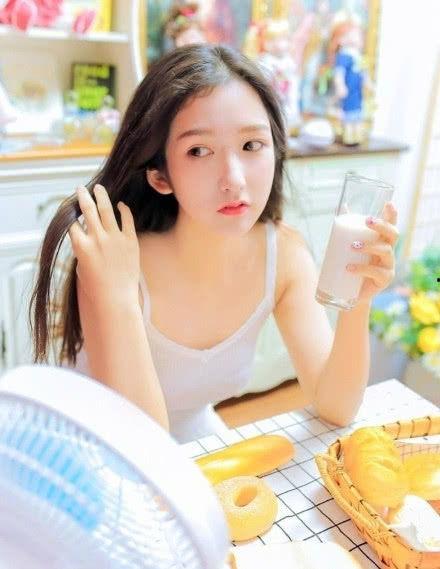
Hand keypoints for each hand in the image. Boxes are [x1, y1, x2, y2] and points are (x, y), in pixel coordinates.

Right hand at [68, 184, 139, 305]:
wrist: (116, 299)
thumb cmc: (96, 288)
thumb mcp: (81, 267)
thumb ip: (83, 249)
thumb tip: (85, 236)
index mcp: (81, 246)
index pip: (72, 222)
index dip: (70, 214)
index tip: (71, 208)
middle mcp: (97, 239)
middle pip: (88, 210)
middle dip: (83, 196)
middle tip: (80, 188)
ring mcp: (115, 239)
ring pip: (107, 209)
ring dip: (101, 196)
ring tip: (99, 188)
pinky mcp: (131, 241)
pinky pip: (127, 220)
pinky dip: (123, 210)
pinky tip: (121, 205)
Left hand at [347, 202, 398, 302]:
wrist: (349, 294)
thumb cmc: (352, 266)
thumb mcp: (349, 247)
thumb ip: (348, 229)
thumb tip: (343, 206)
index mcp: (382, 242)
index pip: (391, 225)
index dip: (392, 215)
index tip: (387, 204)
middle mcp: (388, 252)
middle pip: (392, 235)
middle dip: (382, 226)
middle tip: (367, 221)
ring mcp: (388, 266)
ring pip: (386, 251)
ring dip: (369, 246)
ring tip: (353, 246)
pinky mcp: (384, 280)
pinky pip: (376, 272)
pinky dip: (362, 268)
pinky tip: (349, 268)